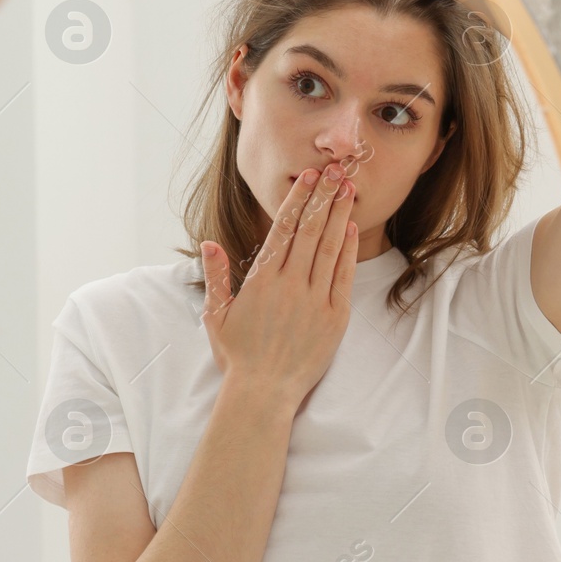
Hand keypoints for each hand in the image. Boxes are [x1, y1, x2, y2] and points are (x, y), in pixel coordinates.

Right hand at [199, 163, 358, 403]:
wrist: (264, 392)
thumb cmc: (237, 355)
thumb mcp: (216, 315)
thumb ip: (216, 276)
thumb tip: (209, 244)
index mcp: (262, 280)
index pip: (284, 229)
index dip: (298, 199)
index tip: (309, 177)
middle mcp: (290, 284)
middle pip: (311, 230)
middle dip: (324, 197)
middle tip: (337, 169)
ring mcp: (315, 300)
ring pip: (329, 247)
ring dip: (339, 215)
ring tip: (348, 189)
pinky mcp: (335, 317)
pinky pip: (343, 276)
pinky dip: (348, 250)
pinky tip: (351, 228)